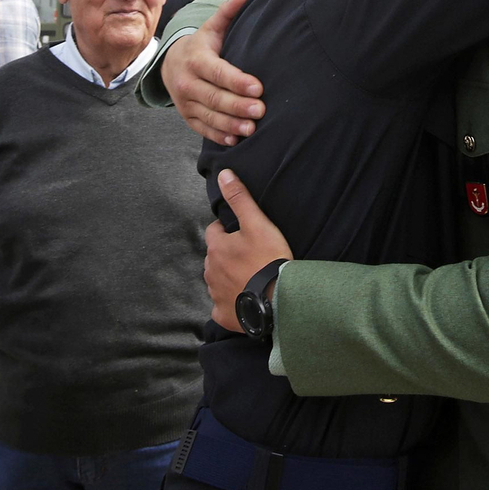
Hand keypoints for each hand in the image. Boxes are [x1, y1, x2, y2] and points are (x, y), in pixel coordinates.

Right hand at [163, 0, 263, 145]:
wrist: (170, 64)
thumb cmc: (201, 46)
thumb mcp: (211, 28)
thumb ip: (228, 13)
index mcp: (196, 60)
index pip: (218, 73)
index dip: (237, 81)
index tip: (258, 88)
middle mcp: (187, 82)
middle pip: (214, 97)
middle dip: (238, 105)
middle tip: (261, 110)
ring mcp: (185, 102)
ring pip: (209, 116)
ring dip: (231, 124)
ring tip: (252, 129)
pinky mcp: (187, 116)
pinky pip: (202, 128)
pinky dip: (217, 135)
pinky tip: (234, 140)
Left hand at [204, 170, 292, 332]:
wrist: (277, 299)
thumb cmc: (268, 259)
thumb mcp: (257, 223)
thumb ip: (240, 199)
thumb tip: (223, 174)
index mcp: (216, 247)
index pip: (214, 232)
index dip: (228, 231)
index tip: (244, 234)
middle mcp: (210, 270)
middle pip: (216, 257)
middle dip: (228, 255)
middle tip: (251, 257)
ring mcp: (215, 294)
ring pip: (218, 280)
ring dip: (229, 277)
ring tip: (251, 277)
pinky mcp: (223, 314)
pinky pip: (222, 307)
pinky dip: (230, 303)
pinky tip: (245, 300)